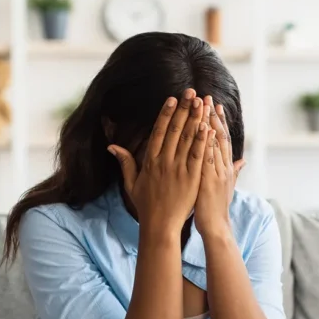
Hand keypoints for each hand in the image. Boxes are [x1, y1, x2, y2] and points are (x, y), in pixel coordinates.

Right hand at [108, 89, 208, 234]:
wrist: (159, 226)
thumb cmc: (146, 205)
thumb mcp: (132, 183)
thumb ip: (125, 162)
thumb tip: (111, 145)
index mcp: (150, 161)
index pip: (159, 131)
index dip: (166, 113)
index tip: (173, 98)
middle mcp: (164, 162)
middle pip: (175, 130)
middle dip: (184, 109)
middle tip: (191, 92)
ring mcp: (178, 169)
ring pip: (187, 139)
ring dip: (195, 119)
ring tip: (202, 103)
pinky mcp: (191, 178)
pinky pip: (197, 156)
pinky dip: (202, 140)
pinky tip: (207, 127)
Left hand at [194, 96, 245, 236]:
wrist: (216, 226)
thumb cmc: (217, 207)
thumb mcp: (227, 186)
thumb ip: (234, 171)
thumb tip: (243, 161)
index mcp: (226, 167)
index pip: (223, 139)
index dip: (219, 121)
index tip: (214, 105)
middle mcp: (224, 166)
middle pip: (219, 136)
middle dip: (213, 116)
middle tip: (208, 97)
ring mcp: (217, 172)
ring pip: (214, 144)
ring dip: (209, 124)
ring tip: (203, 106)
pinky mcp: (209, 180)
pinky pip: (208, 158)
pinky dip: (206, 144)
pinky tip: (202, 130)